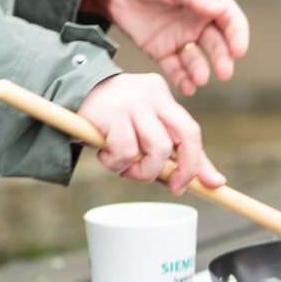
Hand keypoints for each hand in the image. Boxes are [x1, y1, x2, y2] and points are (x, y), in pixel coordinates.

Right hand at [78, 73, 223, 195]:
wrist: (68, 93)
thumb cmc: (109, 121)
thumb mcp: (140, 131)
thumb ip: (168, 153)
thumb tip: (206, 182)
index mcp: (163, 97)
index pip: (191, 131)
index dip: (201, 161)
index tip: (212, 185)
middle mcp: (152, 95)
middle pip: (186, 134)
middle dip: (184, 168)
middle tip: (173, 187)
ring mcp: (133, 102)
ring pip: (157, 148)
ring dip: (143, 171)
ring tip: (126, 169)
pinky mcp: (112, 113)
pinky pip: (126, 152)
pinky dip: (117, 164)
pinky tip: (106, 156)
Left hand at [106, 0, 249, 96]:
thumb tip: (221, 10)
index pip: (231, 20)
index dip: (238, 36)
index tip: (239, 51)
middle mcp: (198, 21)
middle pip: (217, 43)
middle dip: (222, 59)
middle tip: (224, 73)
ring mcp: (180, 37)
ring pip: (196, 59)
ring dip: (201, 70)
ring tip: (200, 79)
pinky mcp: (160, 50)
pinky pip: (175, 68)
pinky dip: (182, 79)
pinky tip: (188, 87)